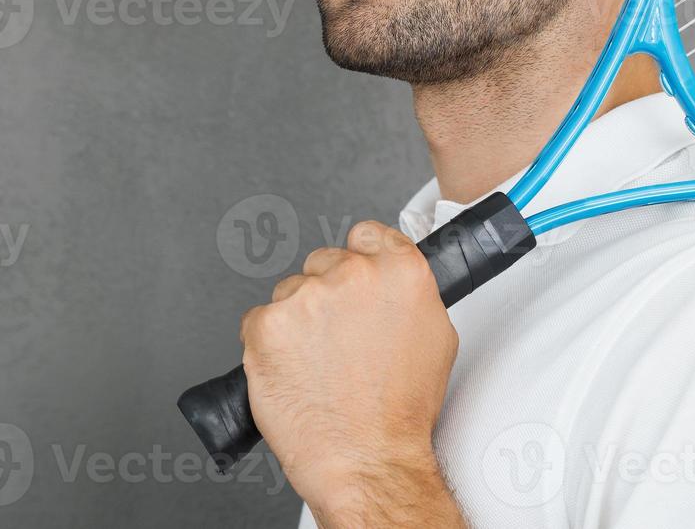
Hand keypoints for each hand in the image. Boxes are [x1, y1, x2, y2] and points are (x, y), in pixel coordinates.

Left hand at [239, 220, 462, 524]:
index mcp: (398, 271)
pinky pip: (260, 321)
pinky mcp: (265, 323)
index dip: (359, 259)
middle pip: (324, 263)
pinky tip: (294, 371)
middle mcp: (352, 275)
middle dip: (327, 296)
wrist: (367, 459)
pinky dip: (270, 344)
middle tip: (338, 341)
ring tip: (318, 365)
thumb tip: (391, 283)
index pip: (366, 234)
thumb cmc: (399, 411)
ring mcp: (305, 297)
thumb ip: (409, 294)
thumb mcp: (435, 338)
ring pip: (291, 293)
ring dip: (298, 321)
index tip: (353, 279)